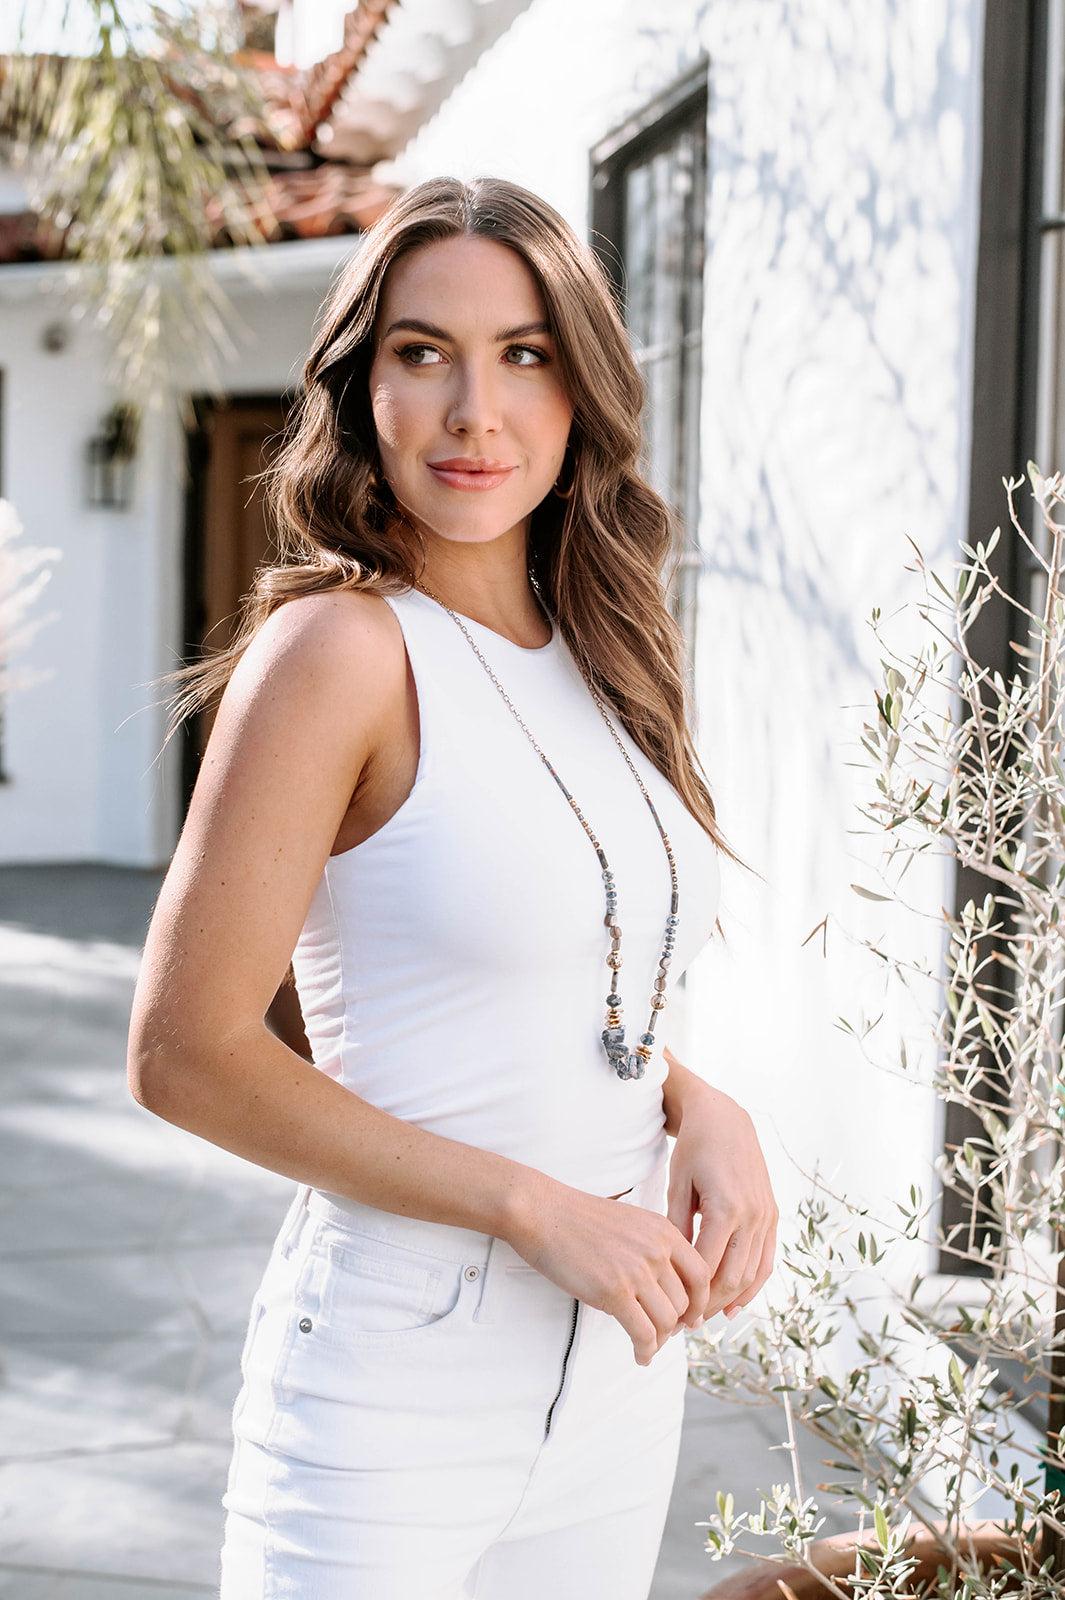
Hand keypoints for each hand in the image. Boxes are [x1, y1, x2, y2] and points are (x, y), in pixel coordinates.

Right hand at [504, 1177, 712, 1366]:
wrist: (543, 1213)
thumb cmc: (580, 1220)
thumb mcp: (631, 1223)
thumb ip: (654, 1250)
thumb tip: (669, 1291)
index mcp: (663, 1231)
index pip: (701, 1274)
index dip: (700, 1302)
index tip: (691, 1317)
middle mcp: (656, 1250)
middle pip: (685, 1302)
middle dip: (676, 1324)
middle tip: (662, 1334)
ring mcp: (637, 1271)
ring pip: (667, 1321)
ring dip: (659, 1340)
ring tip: (648, 1346)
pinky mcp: (614, 1292)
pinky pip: (643, 1334)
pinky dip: (645, 1351)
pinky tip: (639, 1356)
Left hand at [666, 1085, 777, 1326]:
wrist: (727, 1120)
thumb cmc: (694, 1149)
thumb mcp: (677, 1185)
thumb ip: (676, 1227)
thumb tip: (670, 1271)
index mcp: (726, 1208)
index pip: (708, 1268)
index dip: (692, 1298)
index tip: (673, 1316)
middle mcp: (752, 1216)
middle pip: (732, 1278)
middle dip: (709, 1306)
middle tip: (685, 1325)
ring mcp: (767, 1217)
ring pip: (752, 1274)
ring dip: (730, 1301)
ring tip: (705, 1318)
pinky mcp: (772, 1216)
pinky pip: (766, 1260)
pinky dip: (753, 1286)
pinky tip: (734, 1305)